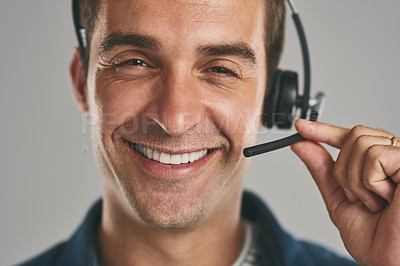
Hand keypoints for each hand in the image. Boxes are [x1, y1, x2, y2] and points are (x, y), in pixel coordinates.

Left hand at [291, 119, 399, 265]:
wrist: (392, 263)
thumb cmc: (376, 239)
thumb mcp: (339, 200)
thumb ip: (323, 170)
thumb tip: (301, 144)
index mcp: (379, 165)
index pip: (351, 135)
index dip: (324, 129)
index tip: (300, 126)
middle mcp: (394, 157)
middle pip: (354, 135)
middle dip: (343, 170)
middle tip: (358, 197)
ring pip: (361, 143)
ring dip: (357, 180)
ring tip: (376, 201)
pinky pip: (375, 156)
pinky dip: (371, 183)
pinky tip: (387, 199)